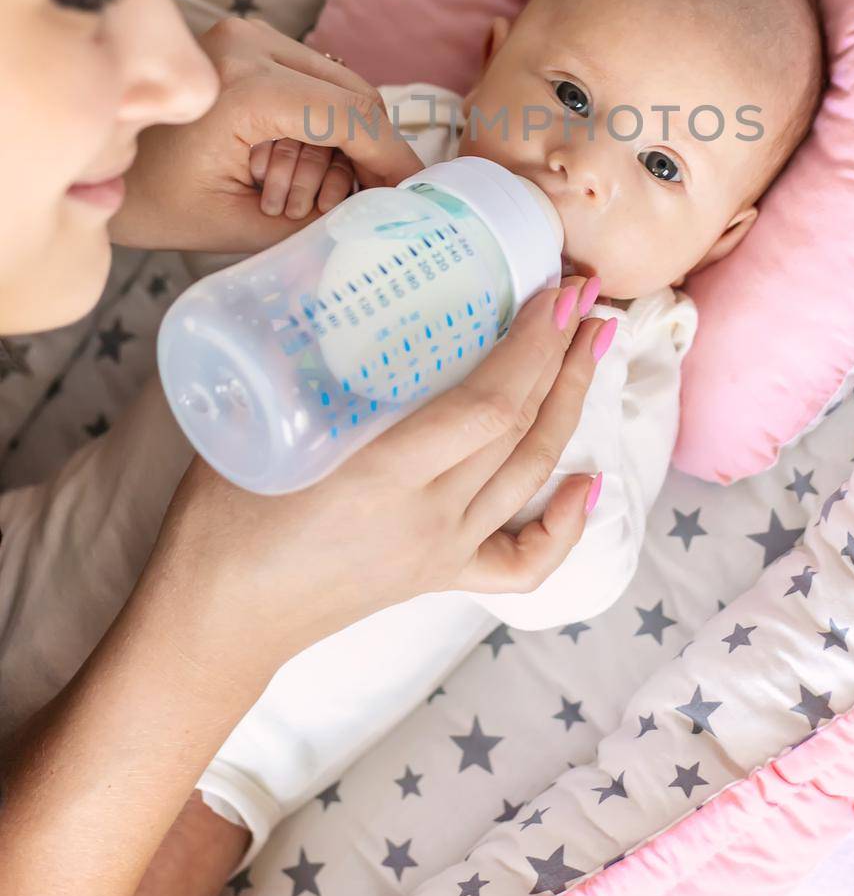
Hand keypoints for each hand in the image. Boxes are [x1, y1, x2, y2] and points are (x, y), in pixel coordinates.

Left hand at [109, 16, 419, 253]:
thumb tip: (379, 223)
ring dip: (344, 140)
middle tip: (367, 205)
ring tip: (310, 192)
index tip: (417, 196)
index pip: (352, 116)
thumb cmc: (148, 200)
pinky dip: (321, 121)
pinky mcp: (246, 40)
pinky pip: (313, 78)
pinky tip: (293, 162)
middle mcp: (250, 44)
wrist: (89, 161)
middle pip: (355, 96)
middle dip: (371, 154)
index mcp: (244, 88)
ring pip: (341, 86)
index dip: (393, 159)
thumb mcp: (234, 225)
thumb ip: (313, 223)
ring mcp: (248, 35)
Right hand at [151, 276, 608, 675]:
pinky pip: (523, 561)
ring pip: (533, 476)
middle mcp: (429, 517)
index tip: (551, 292)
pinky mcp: (442, 576)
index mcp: (382, 476)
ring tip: (595, 346)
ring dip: (572, 406)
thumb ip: (304, 359)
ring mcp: (442, 551)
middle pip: (523, 432)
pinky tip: (591, 484)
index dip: (530, 347)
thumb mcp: (260, 423)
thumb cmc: (221, 518)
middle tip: (585, 294)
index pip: (487, 407)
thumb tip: (339, 276)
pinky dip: (568, 525)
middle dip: (564, 358)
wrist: (215, 619)